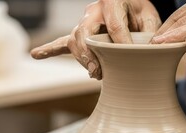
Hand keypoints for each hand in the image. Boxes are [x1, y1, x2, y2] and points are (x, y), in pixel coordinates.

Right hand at [31, 0, 160, 79]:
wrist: (128, 2)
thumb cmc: (138, 10)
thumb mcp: (149, 18)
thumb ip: (149, 33)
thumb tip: (147, 52)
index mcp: (113, 1)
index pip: (115, 26)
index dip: (122, 45)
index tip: (130, 59)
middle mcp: (93, 10)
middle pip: (84, 32)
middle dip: (89, 53)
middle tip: (98, 70)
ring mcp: (84, 21)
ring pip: (74, 39)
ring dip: (80, 58)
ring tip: (93, 72)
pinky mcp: (80, 32)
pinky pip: (62, 41)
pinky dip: (50, 49)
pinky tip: (36, 54)